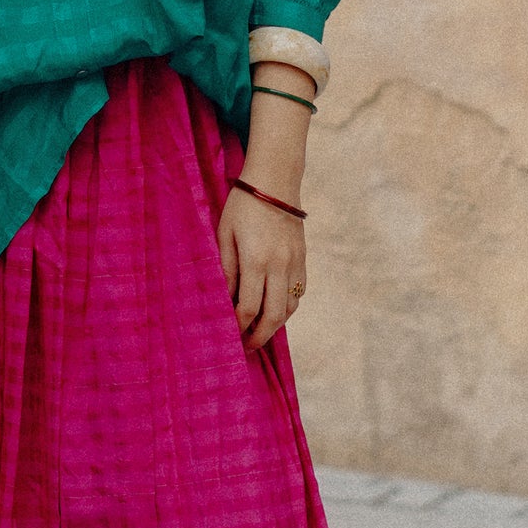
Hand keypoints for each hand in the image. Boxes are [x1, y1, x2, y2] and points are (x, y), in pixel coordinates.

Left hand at [216, 184, 306, 351]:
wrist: (275, 180)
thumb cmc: (242, 206)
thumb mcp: (224, 235)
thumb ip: (225, 269)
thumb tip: (225, 300)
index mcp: (256, 260)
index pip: (249, 307)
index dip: (239, 326)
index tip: (230, 334)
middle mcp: (280, 265)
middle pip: (273, 315)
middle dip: (260, 336)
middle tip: (247, 347)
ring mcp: (295, 262)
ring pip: (290, 307)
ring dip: (276, 325)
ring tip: (260, 332)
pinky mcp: (303, 257)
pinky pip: (299, 291)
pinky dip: (287, 307)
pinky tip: (275, 310)